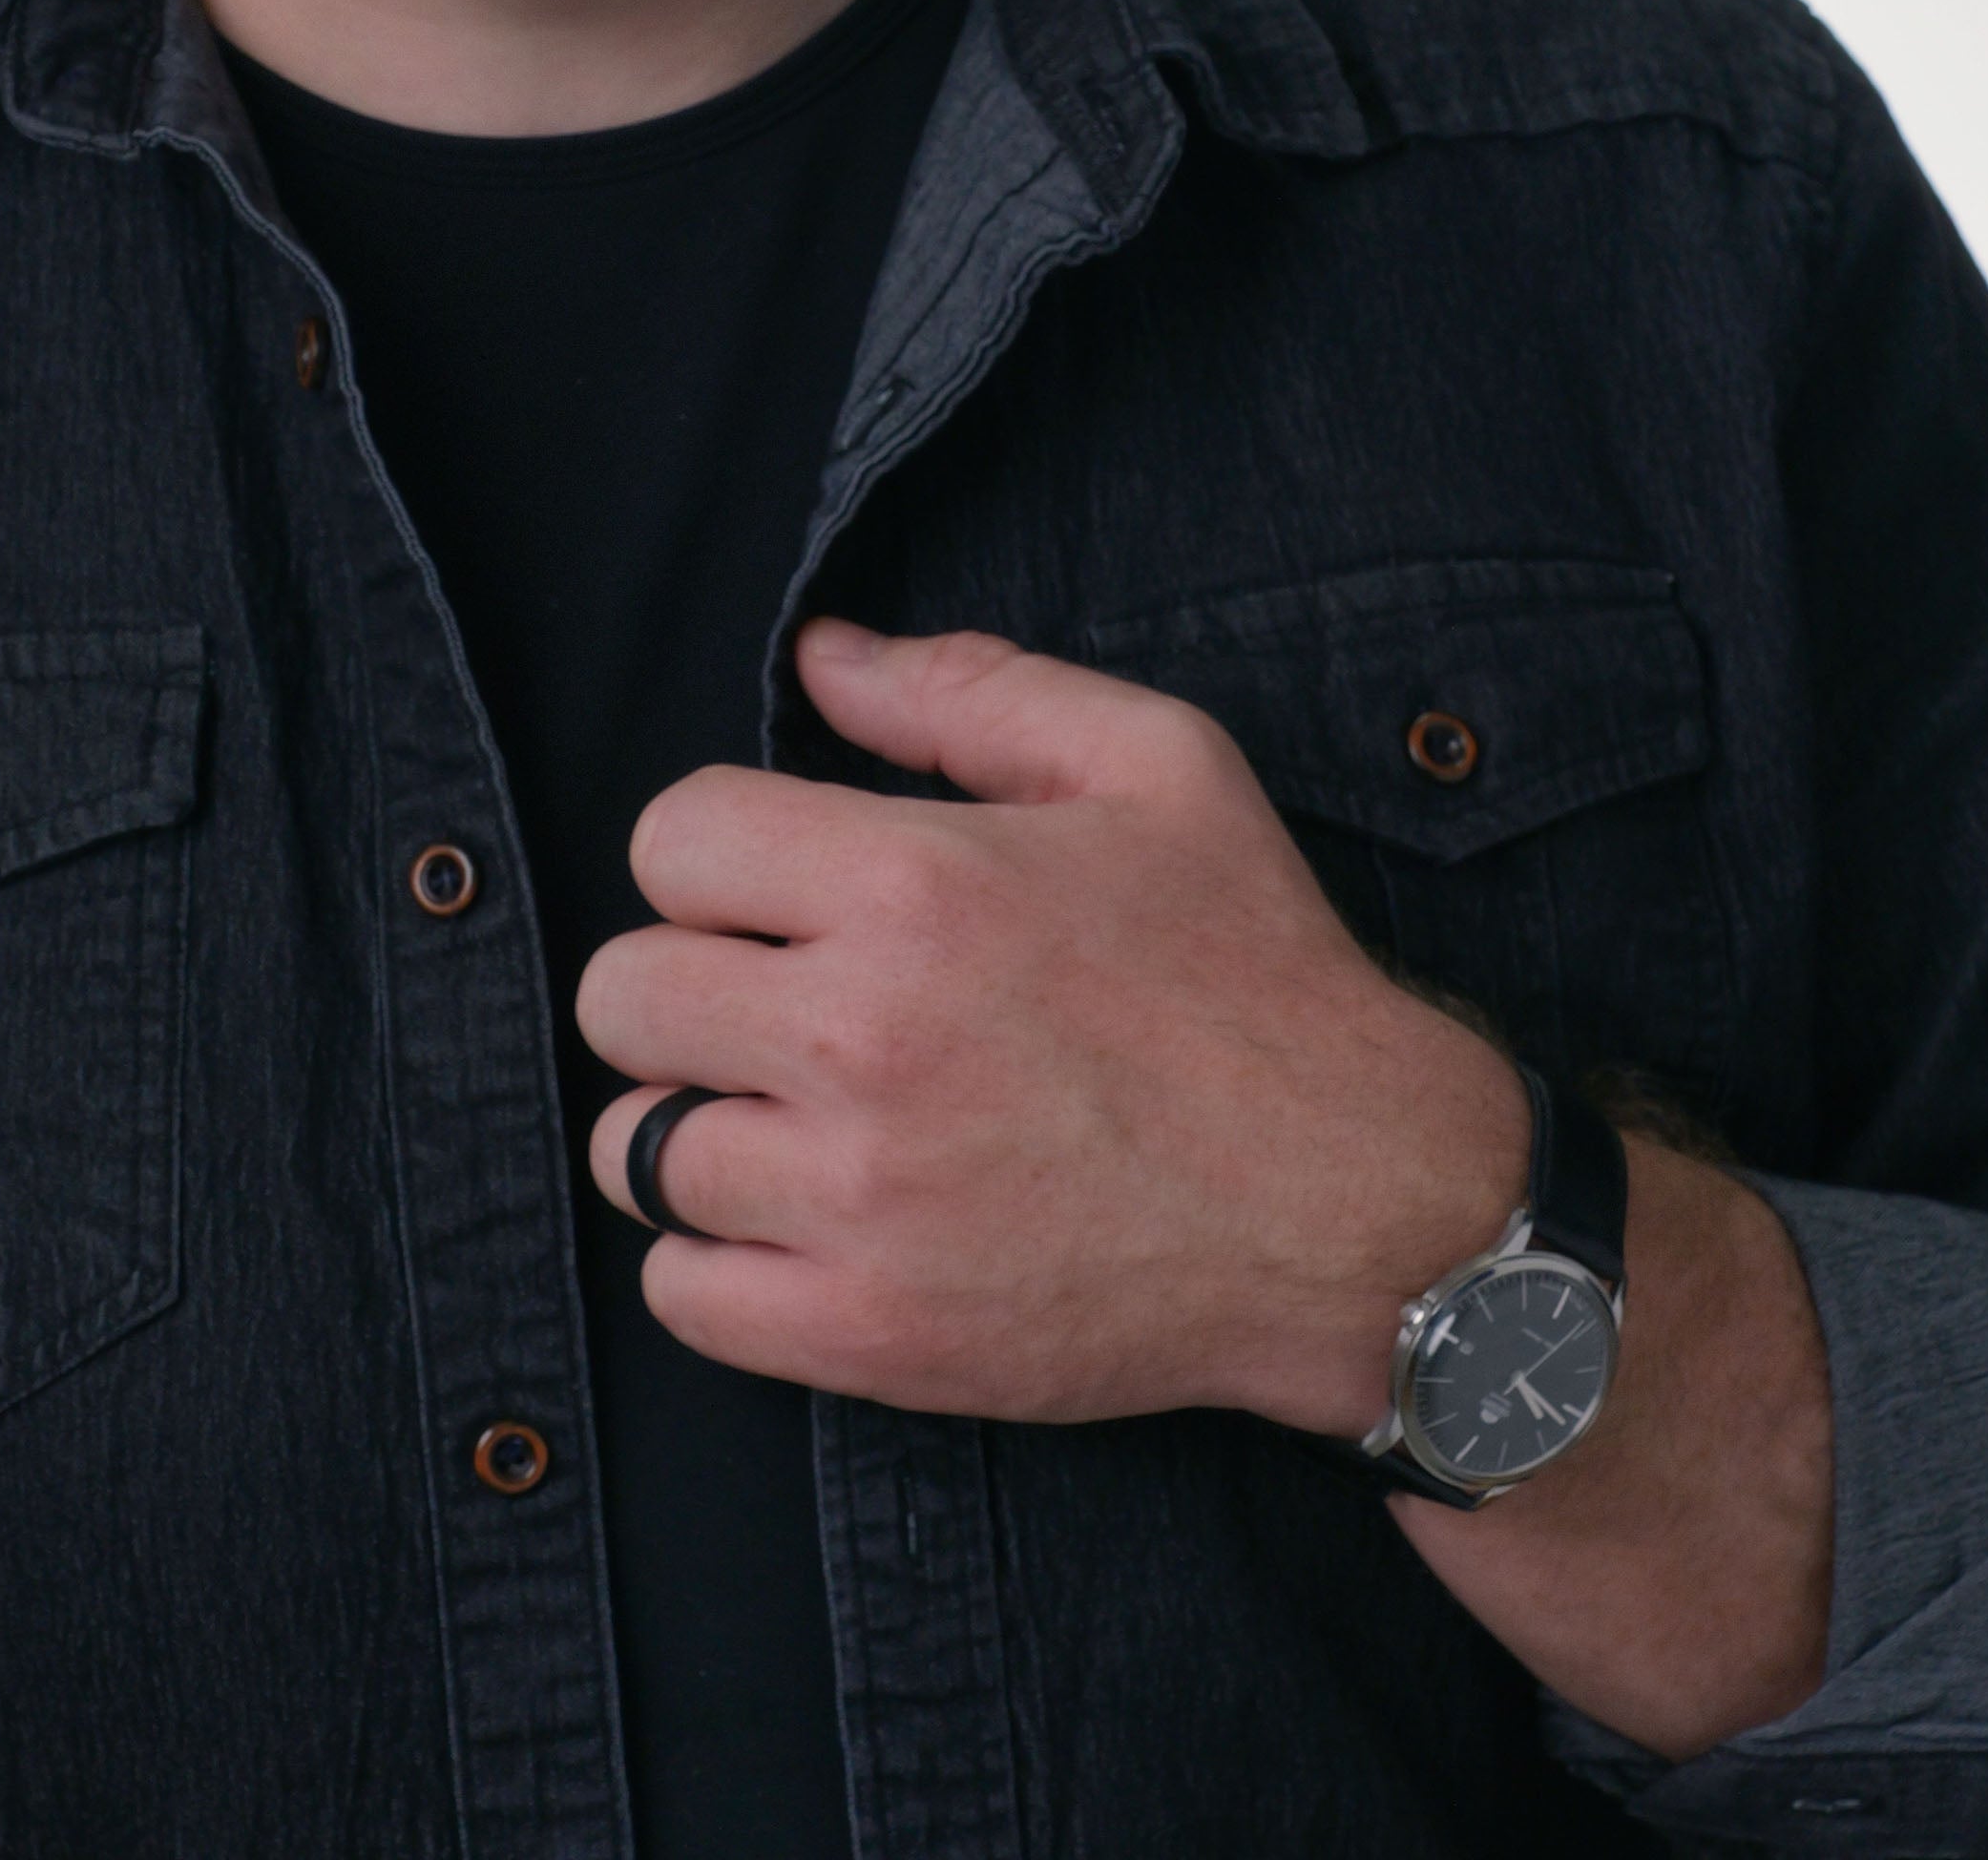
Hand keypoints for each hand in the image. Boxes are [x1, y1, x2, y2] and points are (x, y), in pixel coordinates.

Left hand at [575, 616, 1525, 1432]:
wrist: (1366, 1209)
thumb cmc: (1258, 970)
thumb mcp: (1156, 765)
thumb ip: (969, 688)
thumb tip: (820, 654)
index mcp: (914, 884)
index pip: (670, 841)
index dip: (717, 857)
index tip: (781, 895)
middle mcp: (863, 1037)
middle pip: (621, 992)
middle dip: (685, 982)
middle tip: (776, 1002)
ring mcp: (861, 1200)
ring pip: (634, 1147)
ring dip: (693, 1122)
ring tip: (788, 1113)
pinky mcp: (877, 1333)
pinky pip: (684, 1294)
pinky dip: (714, 1259)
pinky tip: (801, 1218)